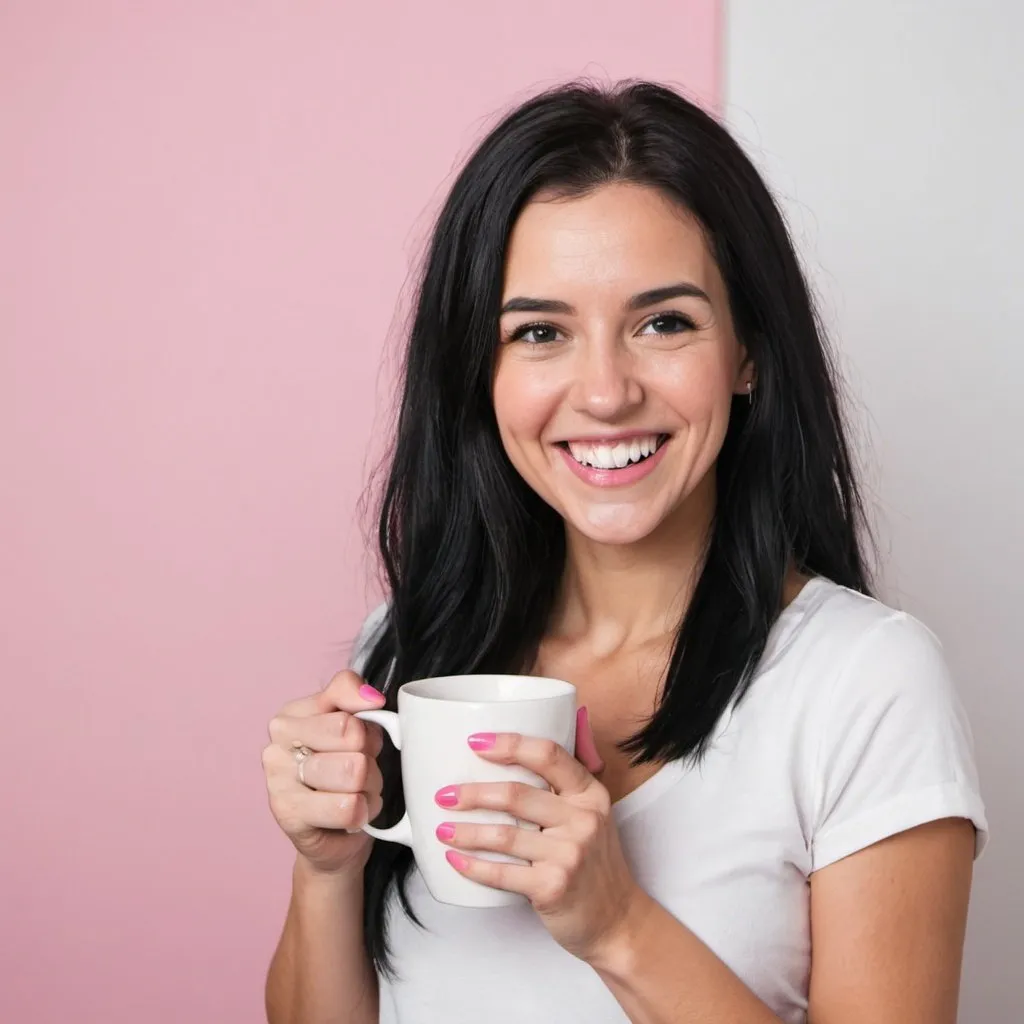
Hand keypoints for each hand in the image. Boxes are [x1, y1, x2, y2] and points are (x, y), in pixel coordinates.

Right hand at [262, 670, 386, 875]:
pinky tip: (351, 816)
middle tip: (359, 774)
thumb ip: (353, 696)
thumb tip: (371, 697)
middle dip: (370, 758)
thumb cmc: (343, 777)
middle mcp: (276, 744)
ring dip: (369, 788)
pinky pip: (349, 807)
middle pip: (352, 733)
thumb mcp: (352, 728)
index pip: (344, 697)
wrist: (333, 837)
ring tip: (355, 794)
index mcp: (291, 716)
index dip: (368, 723)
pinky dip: (363, 813)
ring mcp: (277, 780)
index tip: (363, 740)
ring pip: (354, 770)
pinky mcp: (288, 814)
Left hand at [433, 707, 642, 962]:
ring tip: (442, 829)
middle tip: (444, 796)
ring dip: (465, 832)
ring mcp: (569, 854)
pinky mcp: (553, 887)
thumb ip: (562, 786)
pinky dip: (473, 867)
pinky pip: (502, 873)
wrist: (617, 919)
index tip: (475, 742)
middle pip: (517, 794)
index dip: (509, 744)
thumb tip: (514, 752)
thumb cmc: (593, 862)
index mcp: (589, 793)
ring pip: (504, 835)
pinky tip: (454, 859)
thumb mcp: (591, 815)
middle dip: (473, 794)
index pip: (548, 755)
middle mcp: (583, 819)